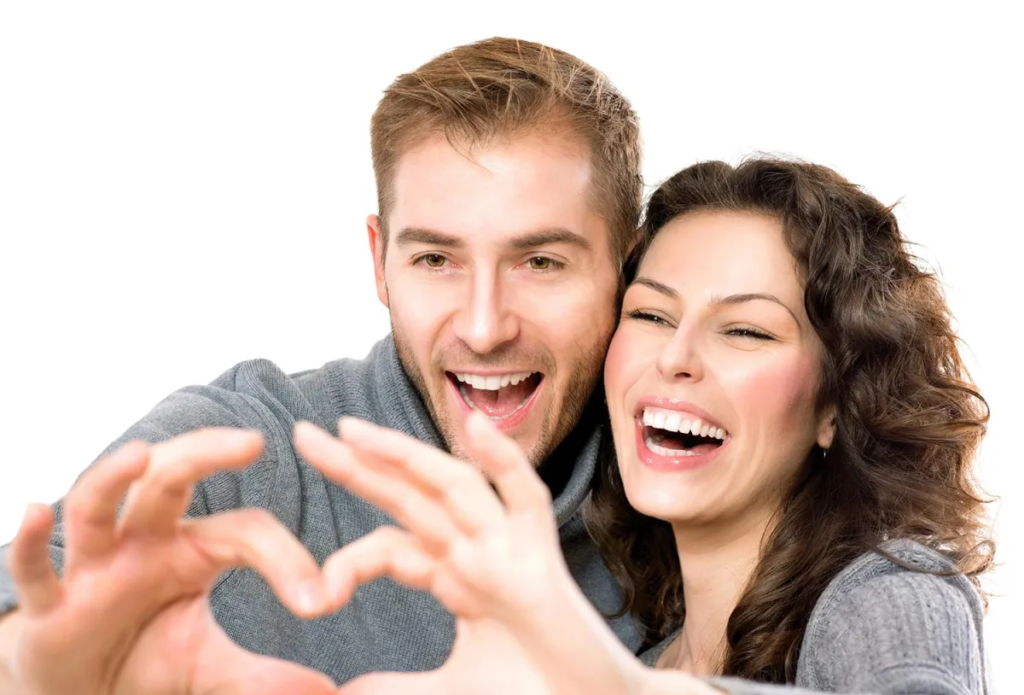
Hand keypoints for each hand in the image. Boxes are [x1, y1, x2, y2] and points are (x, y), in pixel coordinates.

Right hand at [2, 429, 337, 694]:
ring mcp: (91, 567)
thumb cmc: (142, 658)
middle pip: (171, 480)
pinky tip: (35, 511)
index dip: (287, 560)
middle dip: (205, 452)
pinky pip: (31, 569)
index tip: (323, 599)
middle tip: (251, 439)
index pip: (245, 532)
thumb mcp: (208, 667)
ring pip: (95, 505)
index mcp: (190, 548)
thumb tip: (325, 691)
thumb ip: (261, 677)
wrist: (77, 692)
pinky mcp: (48, 604)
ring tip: (142, 453)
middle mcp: (141, 541)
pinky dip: (29, 543)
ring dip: (114, 476)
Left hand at [294, 413, 646, 693]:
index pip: (392, 546)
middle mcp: (478, 555)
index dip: (348, 558)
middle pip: (410, 498)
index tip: (314, 595)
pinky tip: (476, 428)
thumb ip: (396, 687)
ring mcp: (510, 554)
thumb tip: (344, 693)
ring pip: (454, 487)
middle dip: (358, 465)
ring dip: (404, 455)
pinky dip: (505, 464)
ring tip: (353, 430)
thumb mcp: (449, 690)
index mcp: (456, 578)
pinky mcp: (542, 566)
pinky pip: (527, 501)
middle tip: (303, 435)